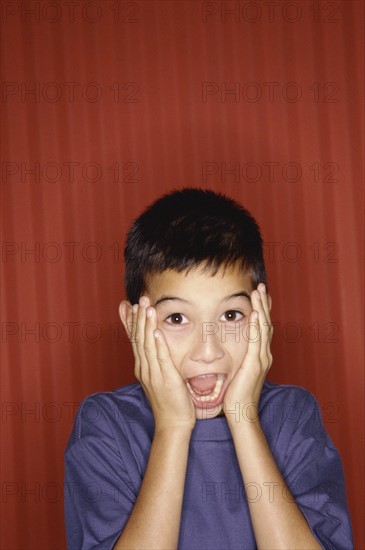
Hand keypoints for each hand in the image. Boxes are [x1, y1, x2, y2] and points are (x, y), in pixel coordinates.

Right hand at [128, 296, 195, 433]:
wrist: (173, 425)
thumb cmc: (170, 401)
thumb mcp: (159, 378)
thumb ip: (157, 362)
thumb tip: (157, 348)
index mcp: (142, 368)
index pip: (134, 340)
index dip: (131, 322)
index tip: (128, 305)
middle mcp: (144, 369)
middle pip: (138, 339)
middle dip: (138, 317)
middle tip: (138, 298)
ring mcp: (153, 374)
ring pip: (147, 345)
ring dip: (146, 325)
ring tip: (146, 307)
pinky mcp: (166, 380)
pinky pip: (160, 359)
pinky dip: (158, 344)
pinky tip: (157, 331)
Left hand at [223, 283, 272, 423]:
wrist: (240, 413)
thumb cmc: (236, 395)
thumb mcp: (238, 371)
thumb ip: (238, 358)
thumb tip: (231, 349)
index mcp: (259, 356)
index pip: (262, 328)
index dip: (262, 310)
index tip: (259, 295)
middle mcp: (264, 355)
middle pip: (266, 323)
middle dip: (264, 304)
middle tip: (262, 287)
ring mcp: (261, 360)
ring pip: (263, 328)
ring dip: (261, 309)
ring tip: (259, 292)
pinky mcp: (254, 365)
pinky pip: (256, 341)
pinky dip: (256, 326)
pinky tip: (255, 314)